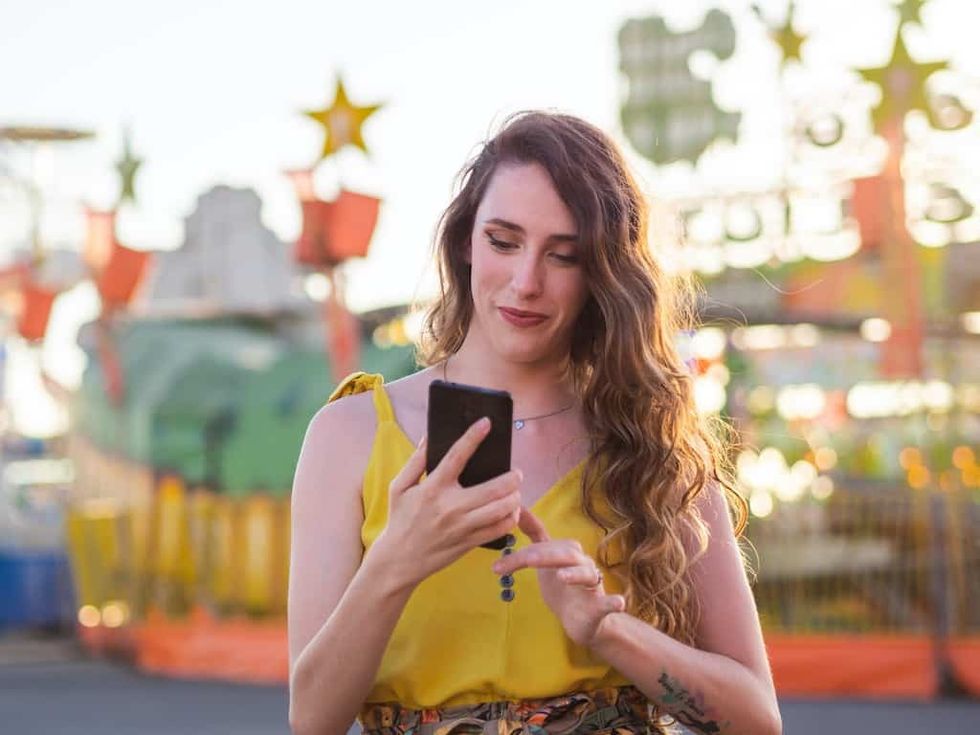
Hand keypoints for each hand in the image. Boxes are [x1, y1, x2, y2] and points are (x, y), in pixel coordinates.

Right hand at [369, 418, 522, 590]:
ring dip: (515, 497)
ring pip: (502, 509)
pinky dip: (510, 518)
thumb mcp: (398, 487)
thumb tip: (430, 437)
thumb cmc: (400, 519)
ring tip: (515, 491)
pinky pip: (499, 530)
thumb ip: (416, 461)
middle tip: (517, 472)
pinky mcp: (469, 542)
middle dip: (512, 477)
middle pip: (494, 488)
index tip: (486, 423)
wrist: (398, 560)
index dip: (473, 437)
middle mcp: (450, 507)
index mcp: (432, 489)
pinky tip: (509, 511)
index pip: (456, 456)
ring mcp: (462, 527)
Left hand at [491, 507, 625, 648]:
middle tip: (526, 560)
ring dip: (575, 573)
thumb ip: (533, 545)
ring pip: (587, 573)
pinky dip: (613, 602)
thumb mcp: (544, 566)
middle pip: (564, 554)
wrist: (584, 622)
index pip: (545, 541)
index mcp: (565, 554)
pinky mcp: (601, 607)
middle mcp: (581, 564)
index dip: (531, 527)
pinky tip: (618, 602)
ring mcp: (593, 585)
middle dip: (543, 556)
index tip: (517, 512)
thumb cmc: (562, 590)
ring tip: (562, 576)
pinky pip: (609, 603)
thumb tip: (517, 516)